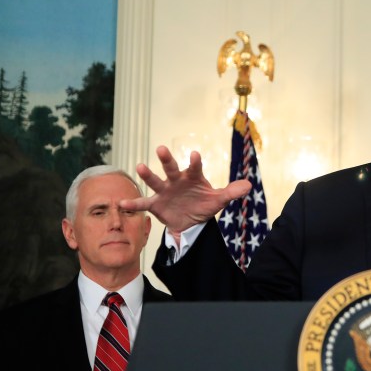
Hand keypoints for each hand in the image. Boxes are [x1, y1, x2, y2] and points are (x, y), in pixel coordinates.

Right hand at [120, 145, 251, 232]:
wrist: (191, 221)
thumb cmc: (204, 205)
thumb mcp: (219, 201)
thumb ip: (231, 192)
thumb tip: (249, 185)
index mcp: (193, 177)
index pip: (195, 168)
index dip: (194, 162)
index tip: (194, 155)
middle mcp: (177, 181)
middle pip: (171, 168)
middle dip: (167, 159)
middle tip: (161, 149)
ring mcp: (165, 191)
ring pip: (156, 181)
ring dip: (148, 175)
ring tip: (140, 166)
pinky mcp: (156, 203)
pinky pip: (144, 203)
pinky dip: (133, 204)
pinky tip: (122, 203)